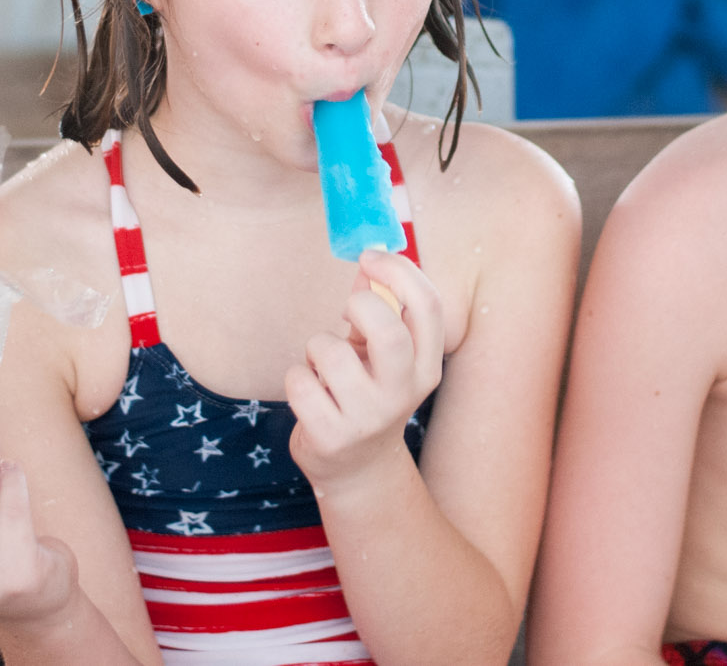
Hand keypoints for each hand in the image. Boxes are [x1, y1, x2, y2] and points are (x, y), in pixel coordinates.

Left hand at [285, 249, 443, 490]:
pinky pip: (300, 381)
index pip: (428, 307)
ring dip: (317, 346)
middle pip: (388, 331)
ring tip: (323, 366)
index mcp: (426, 367)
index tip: (371, 256)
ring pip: (331, 353)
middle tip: (346, 312)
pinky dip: (298, 376)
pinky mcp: (330, 437)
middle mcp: (403, 394)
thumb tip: (367, 263)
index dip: (398, 271)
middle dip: (359, 307)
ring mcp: (367, 419)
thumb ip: (378, 309)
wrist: (357, 470)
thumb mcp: (382, 355)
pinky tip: (310, 392)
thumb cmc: (368, 393)